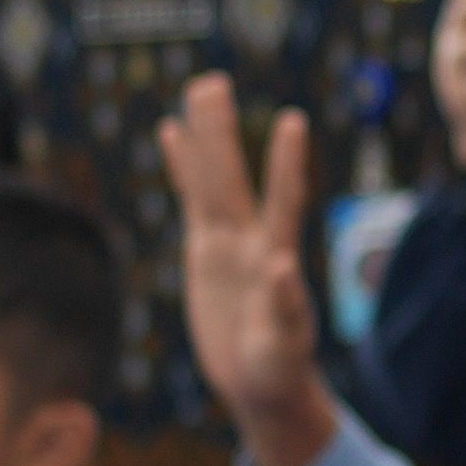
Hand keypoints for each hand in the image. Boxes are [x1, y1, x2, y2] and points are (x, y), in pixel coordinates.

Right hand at [158, 78, 332, 465]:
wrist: (264, 383)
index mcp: (275, 261)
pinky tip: (172, 131)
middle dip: (223, 135)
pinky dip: (184, 167)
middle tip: (214, 83)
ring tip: (200, 88)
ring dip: (206, 137)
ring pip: (213, 182)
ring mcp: (229, 242)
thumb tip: (282, 268)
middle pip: (234, 180)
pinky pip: (192, 200)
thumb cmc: (280, 370)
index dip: (286, 165)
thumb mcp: (283, 346)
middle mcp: (253, 241)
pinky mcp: (207, 251)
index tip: (293, 122)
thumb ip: (284, 308)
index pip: (283, 203)